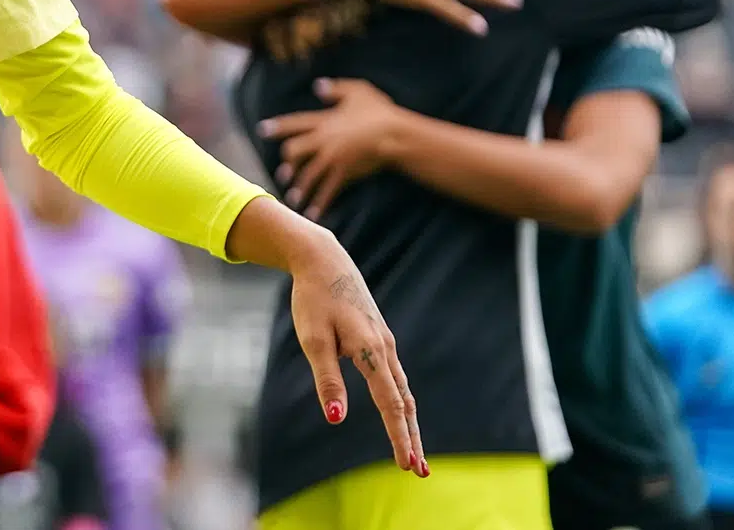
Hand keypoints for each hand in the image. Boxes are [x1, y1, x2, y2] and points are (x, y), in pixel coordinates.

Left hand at [260, 79, 402, 218]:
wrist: (395, 133)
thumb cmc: (380, 111)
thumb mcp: (358, 91)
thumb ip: (336, 89)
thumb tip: (317, 86)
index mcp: (325, 121)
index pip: (295, 123)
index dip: (277, 126)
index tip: (262, 130)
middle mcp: (323, 140)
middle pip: (294, 152)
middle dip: (287, 164)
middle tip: (283, 175)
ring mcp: (332, 157)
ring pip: (307, 175)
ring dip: (299, 189)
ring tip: (293, 200)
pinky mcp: (344, 172)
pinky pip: (327, 191)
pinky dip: (319, 204)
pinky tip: (313, 215)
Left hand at [286, 227, 426, 476]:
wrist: (324, 261)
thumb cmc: (313, 300)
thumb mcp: (313, 340)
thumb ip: (327, 380)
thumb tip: (336, 419)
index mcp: (370, 350)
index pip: (390, 404)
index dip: (399, 436)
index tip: (406, 465)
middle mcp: (385, 349)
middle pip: (404, 403)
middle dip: (412, 439)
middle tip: (420, 472)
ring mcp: (386, 344)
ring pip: (403, 391)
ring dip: (409, 424)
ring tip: (413, 453)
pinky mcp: (380, 339)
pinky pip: (395, 378)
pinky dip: (402, 403)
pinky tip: (400, 416)